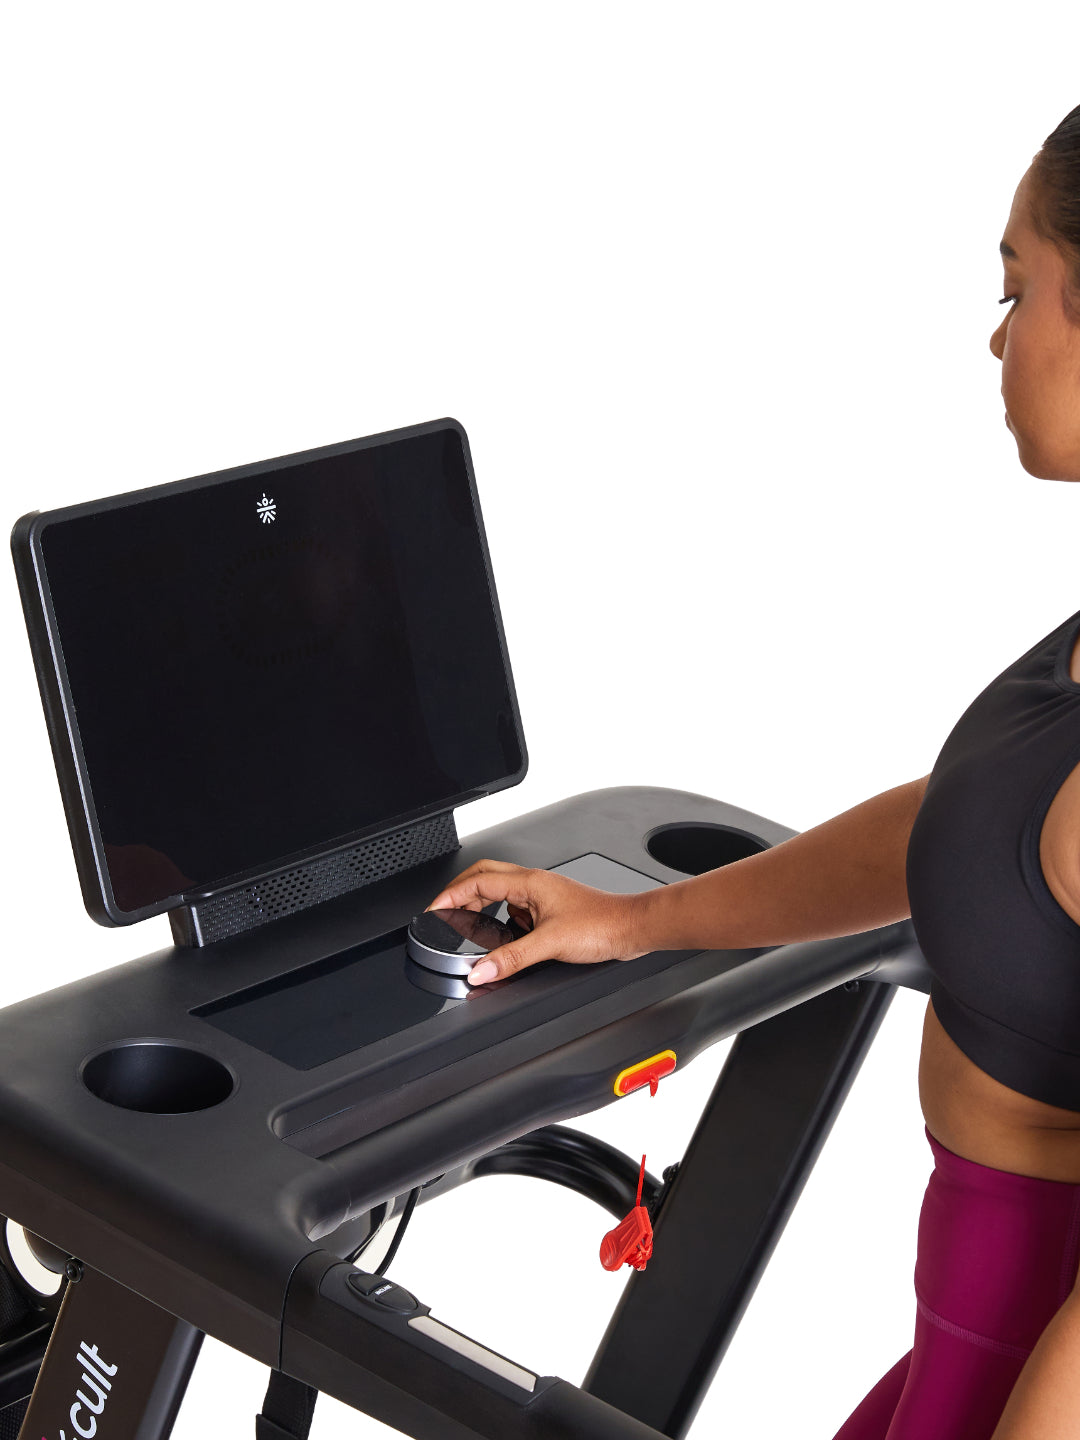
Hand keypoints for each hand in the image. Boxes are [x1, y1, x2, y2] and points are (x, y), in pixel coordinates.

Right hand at [426, 859, 649, 984]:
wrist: (632, 928)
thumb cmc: (602, 925)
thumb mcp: (549, 944)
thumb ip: (511, 958)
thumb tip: (479, 969)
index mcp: (530, 882)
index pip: (478, 880)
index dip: (451, 893)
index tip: (435, 908)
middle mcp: (535, 884)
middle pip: (485, 877)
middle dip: (461, 892)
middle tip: (444, 910)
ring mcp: (543, 896)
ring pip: (501, 893)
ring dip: (482, 905)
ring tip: (469, 924)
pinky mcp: (551, 910)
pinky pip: (517, 909)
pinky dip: (503, 920)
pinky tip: (506, 937)